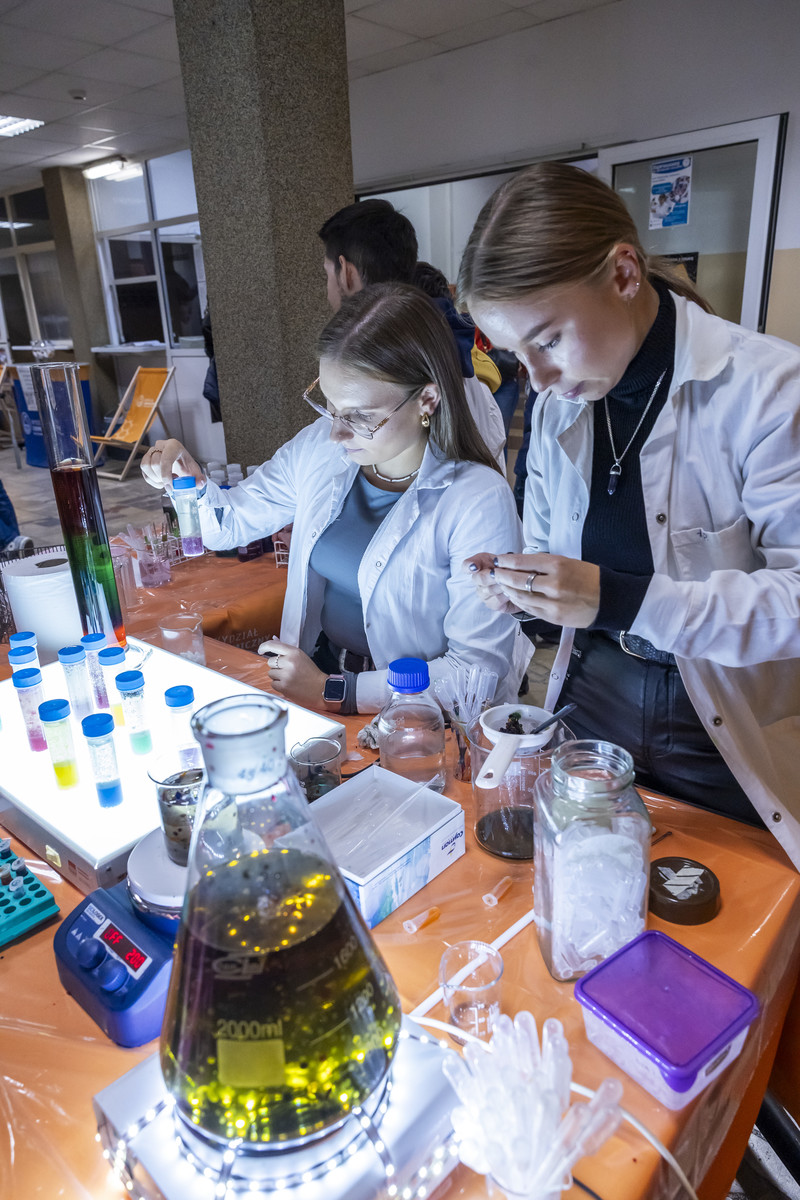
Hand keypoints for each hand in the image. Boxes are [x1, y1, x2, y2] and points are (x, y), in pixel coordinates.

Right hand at [141, 439, 204, 489]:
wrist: (180, 464)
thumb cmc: (186, 465)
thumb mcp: (195, 471)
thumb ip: (200, 479)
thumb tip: (200, 484)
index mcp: (173, 446)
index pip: (165, 459)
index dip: (166, 474)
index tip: (170, 487)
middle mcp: (160, 445)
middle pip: (155, 463)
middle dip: (163, 478)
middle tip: (172, 483)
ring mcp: (151, 451)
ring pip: (146, 466)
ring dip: (155, 479)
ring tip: (166, 481)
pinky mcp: (145, 459)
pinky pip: (144, 472)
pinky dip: (151, 481)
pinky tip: (160, 482)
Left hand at [257, 638, 327, 708]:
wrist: (321, 688)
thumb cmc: (311, 672)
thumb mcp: (300, 656)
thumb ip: (285, 648)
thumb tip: (274, 639)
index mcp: (294, 652)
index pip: (272, 645)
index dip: (263, 647)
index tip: (261, 650)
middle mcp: (289, 662)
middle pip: (270, 661)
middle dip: (276, 666)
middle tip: (288, 669)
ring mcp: (286, 675)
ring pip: (270, 673)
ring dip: (277, 675)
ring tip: (289, 677)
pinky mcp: (284, 686)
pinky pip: (272, 683)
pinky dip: (278, 684)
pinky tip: (289, 684)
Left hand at [466, 552, 600, 627]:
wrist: (608, 599)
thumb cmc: (588, 578)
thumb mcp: (568, 562)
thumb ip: (544, 564)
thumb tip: (519, 563)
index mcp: (558, 565)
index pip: (523, 562)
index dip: (506, 561)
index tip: (498, 560)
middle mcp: (554, 583)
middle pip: (517, 580)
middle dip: (502, 576)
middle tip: (494, 573)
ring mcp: (552, 603)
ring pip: (520, 596)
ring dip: (507, 590)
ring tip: (502, 584)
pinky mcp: (552, 617)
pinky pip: (529, 608)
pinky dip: (519, 601)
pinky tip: (514, 596)